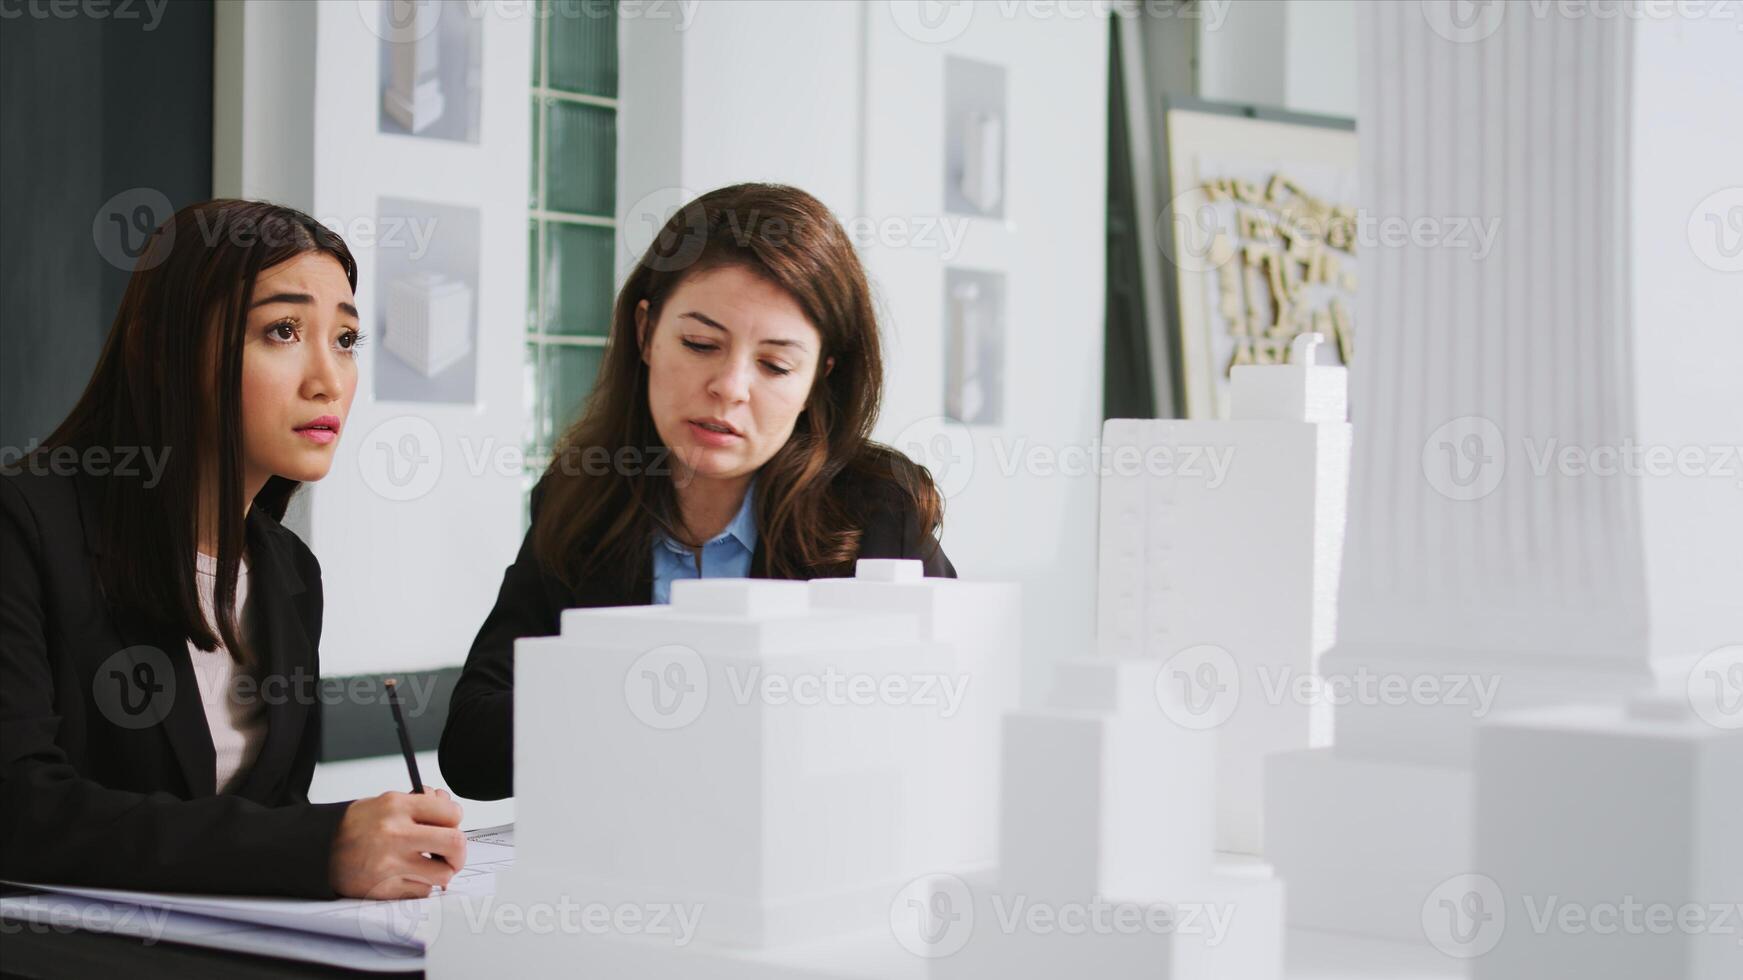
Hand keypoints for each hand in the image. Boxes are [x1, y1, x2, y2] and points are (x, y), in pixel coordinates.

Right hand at [328, 788, 466, 898]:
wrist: (319, 848)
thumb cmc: (356, 826)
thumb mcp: (386, 802)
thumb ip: (421, 803)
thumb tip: (448, 806)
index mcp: (397, 806)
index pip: (451, 813)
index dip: (455, 820)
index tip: (450, 825)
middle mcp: (395, 834)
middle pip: (455, 844)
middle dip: (459, 851)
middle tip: (451, 853)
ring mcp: (390, 864)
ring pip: (443, 873)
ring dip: (441, 871)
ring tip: (428, 865)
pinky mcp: (384, 888)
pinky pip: (422, 891)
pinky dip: (421, 885)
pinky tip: (408, 875)